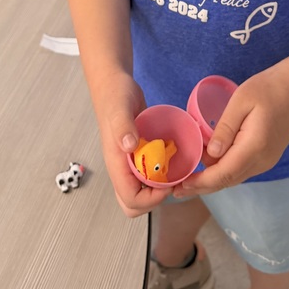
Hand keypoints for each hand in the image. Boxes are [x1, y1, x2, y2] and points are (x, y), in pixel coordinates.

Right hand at [94, 72, 168, 217]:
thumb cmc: (115, 96)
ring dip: (158, 190)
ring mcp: (128, 163)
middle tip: (172, 181)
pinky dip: (160, 176)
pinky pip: (147, 176)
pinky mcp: (137, 155)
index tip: (169, 183)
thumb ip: (123, 126)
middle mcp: (121, 168)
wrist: (113, 85)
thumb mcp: (120, 108)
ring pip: (140, 192)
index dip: (151, 199)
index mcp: (116, 163)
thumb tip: (130, 146)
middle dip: (154, 200)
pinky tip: (171, 160)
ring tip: (175, 171)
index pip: (130, 199)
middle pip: (132, 203)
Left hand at [172, 67, 288, 197]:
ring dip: (212, 181)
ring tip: (189, 181)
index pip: (224, 173)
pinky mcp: (267, 157)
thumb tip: (210, 154)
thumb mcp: (241, 100)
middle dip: (202, 187)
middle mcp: (261, 161)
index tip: (181, 185)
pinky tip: (209, 167)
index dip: (201, 182)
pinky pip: (241, 170)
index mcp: (254, 147)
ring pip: (234, 178)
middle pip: (228, 181)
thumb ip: (225, 128)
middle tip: (177, 189)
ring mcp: (266, 161)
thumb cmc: (267, 89)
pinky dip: (223, 173)